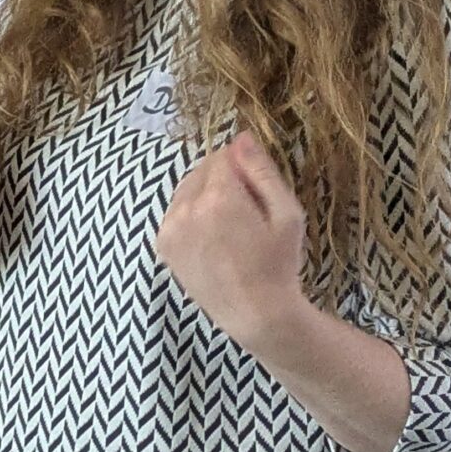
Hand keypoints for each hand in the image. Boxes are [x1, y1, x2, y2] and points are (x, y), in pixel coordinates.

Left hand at [154, 131, 309, 352]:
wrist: (255, 314)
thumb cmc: (279, 264)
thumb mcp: (286, 214)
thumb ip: (262, 171)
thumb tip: (241, 136)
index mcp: (219, 198)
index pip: (224, 155)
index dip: (244, 169)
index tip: (257, 193)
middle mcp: (187, 209)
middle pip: (202, 169)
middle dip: (223, 180)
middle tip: (246, 213)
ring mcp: (170, 228)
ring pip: (186, 189)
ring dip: (204, 195)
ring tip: (229, 227)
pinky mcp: (163, 244)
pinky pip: (176, 211)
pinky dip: (191, 215)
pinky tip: (212, 239)